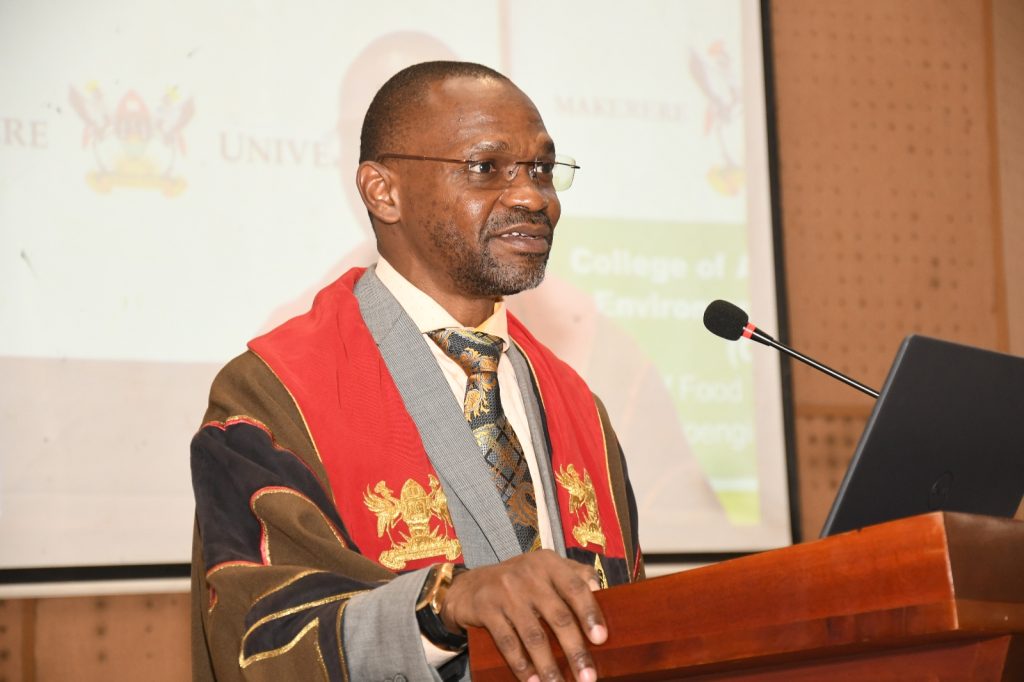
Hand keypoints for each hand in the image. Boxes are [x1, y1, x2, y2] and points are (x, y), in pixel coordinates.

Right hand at [440, 550, 605, 681]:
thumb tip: (603, 593)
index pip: (575, 587)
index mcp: (548, 563)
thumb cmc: (519, 581)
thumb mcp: (546, 569)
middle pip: (558, 616)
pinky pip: (508, 642)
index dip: (590, 613)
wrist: (469, 586)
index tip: (601, 639)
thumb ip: (575, 575)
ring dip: (549, 665)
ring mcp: (505, 592)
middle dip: (575, 650)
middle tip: (588, 677)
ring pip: (534, 634)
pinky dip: (522, 665)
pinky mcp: (486, 609)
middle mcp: (528, 574)